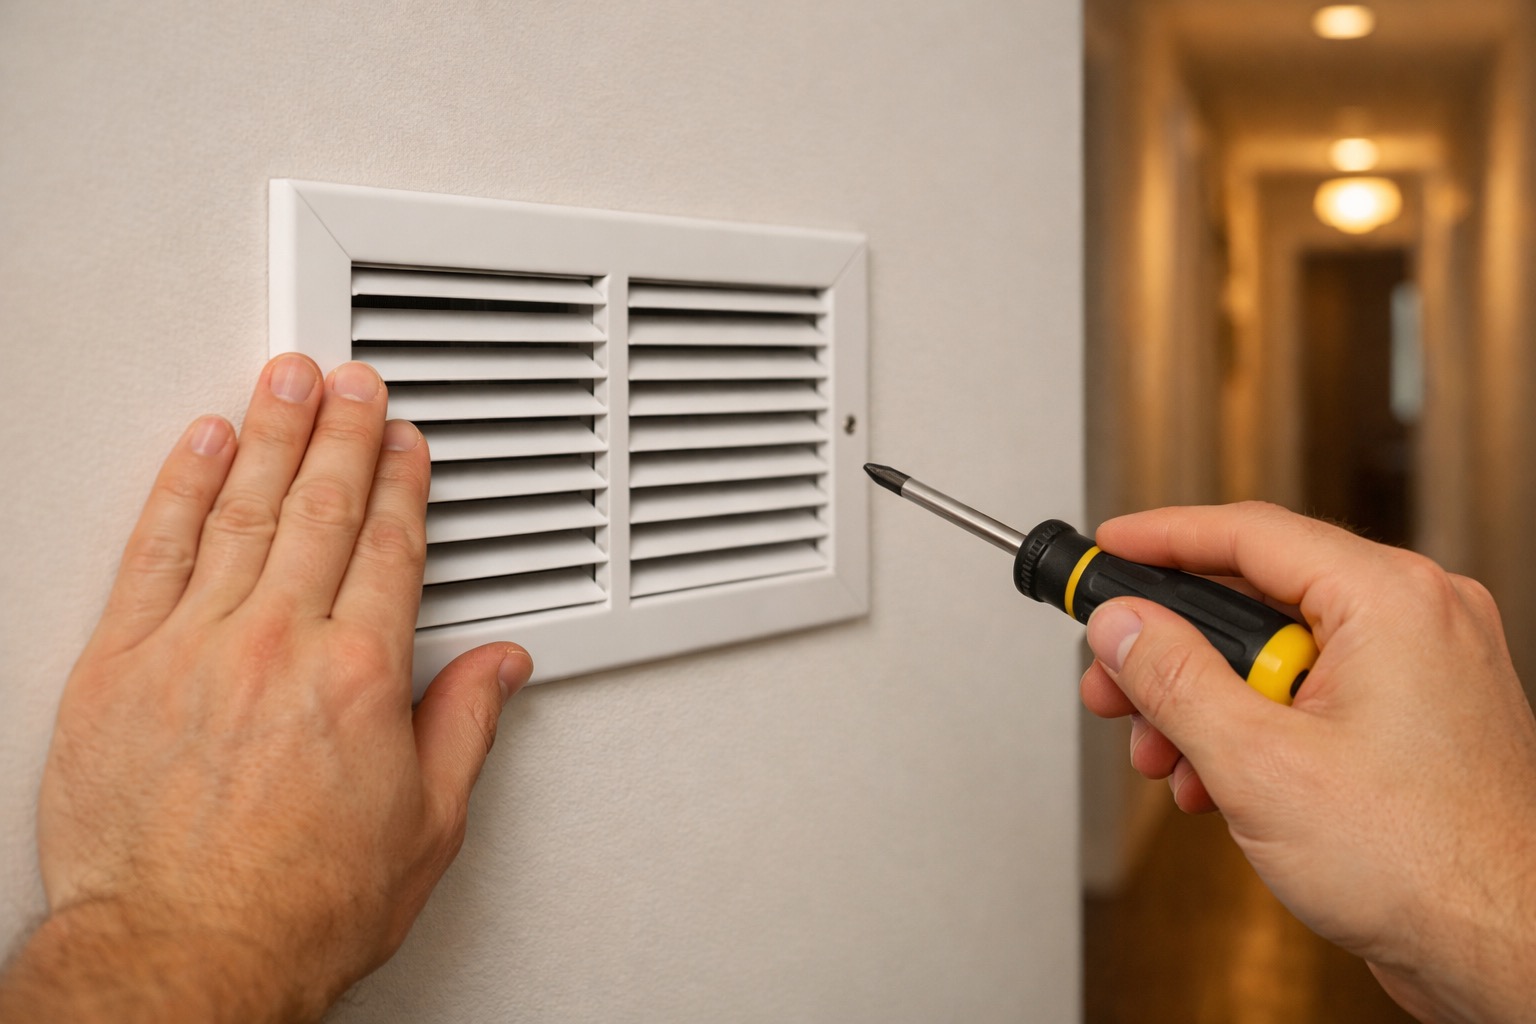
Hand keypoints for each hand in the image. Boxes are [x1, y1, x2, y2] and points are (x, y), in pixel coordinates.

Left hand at [0, 355, 530, 1022]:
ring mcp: (195, 647)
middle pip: (321, 508)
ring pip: (241, 510)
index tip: (407, 445)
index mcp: (360, 676)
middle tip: (353, 381)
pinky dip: (180, 489)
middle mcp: (279, 645)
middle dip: (343, 432)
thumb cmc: (299, 905)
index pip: (390, 547)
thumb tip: (500, 669)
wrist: (185, 957)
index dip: (404, 484)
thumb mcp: (427, 825)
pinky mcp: (119, 666)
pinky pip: (154, 552)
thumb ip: (466, 727)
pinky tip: (201, 445)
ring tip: (287, 380)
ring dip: (270, 433)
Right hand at [1079, 502, 1535, 1023]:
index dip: (1161, 539)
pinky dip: (1257, 727)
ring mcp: (1424, 668)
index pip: (1249, 534)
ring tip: (1165, 755)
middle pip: (1257, 598)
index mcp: (1390, 600)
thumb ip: (1173, 679)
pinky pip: (1315, 694)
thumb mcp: (1257, 763)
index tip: (1109, 550)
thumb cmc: (1426, 866)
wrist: (1509, 951)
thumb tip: (1122, 625)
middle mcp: (1418, 618)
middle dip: (1173, 651)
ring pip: (1280, 654)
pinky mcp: (1419, 718)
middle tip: (1112, 680)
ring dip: (1207, 703)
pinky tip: (1218, 780)